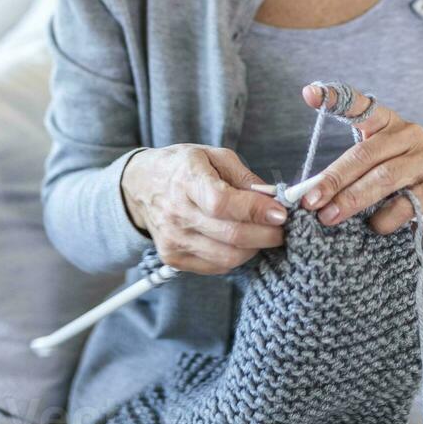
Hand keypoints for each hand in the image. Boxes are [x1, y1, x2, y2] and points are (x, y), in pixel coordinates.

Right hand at [120, 145, 287, 274]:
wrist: (141, 186)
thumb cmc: (182, 167)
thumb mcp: (214, 156)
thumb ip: (245, 177)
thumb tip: (273, 199)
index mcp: (187, 179)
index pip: (223, 203)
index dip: (256, 210)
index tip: (281, 212)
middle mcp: (177, 213)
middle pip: (231, 235)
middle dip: (266, 235)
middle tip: (281, 228)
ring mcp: (173, 239)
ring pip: (227, 257)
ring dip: (254, 248)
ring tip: (263, 234)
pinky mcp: (173, 258)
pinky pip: (216, 267)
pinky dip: (236, 257)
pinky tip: (240, 242)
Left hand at [299, 83, 422, 253]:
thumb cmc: (394, 178)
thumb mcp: (371, 166)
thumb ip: (344, 172)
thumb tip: (308, 193)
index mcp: (387, 121)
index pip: (360, 106)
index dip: (335, 98)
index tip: (309, 93)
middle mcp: (409, 134)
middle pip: (364, 153)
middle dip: (334, 179)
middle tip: (311, 200)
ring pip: (384, 177)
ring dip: (353, 199)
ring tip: (330, 216)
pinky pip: (407, 204)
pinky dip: (385, 217)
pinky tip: (374, 225)